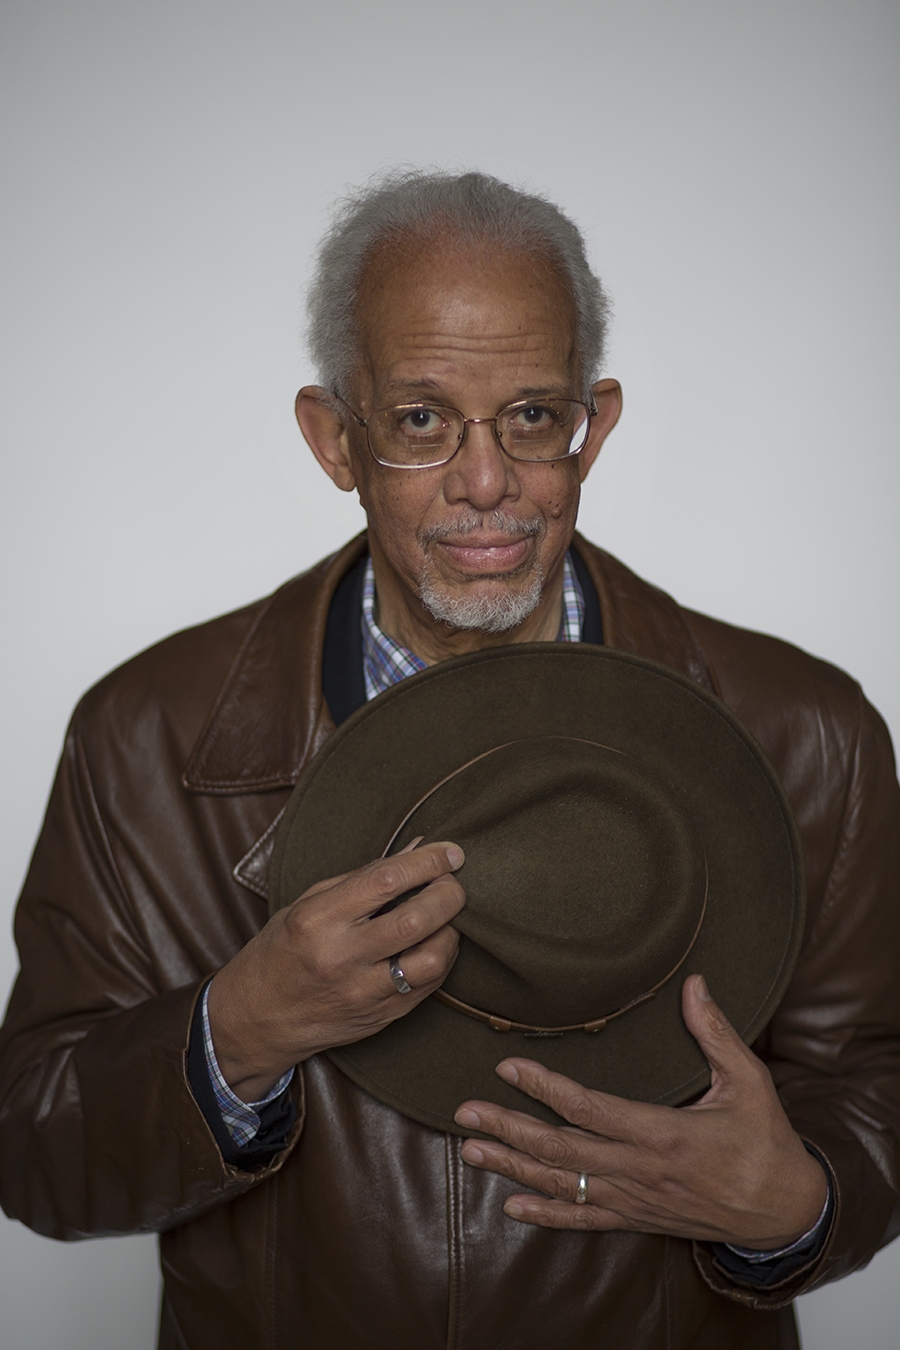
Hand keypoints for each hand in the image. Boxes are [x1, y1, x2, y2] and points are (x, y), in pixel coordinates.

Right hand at [207, 840, 464, 1100]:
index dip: (428, 861)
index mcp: (318, 919)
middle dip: (448, 893)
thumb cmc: (283, 950)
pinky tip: (434, 942)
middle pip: (416, 919)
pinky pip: (430, 985)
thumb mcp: (309, 902)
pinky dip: (441, 958)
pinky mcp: (382, 1017)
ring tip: (445, 916)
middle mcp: (341, 957)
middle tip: (453, 881)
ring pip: (432, 959)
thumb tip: (418, 849)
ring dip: (451, 931)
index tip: (450, 852)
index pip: (386, 880)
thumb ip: (364, 876)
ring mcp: (363, 993)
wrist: (260, 1018)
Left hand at [454, 974, 827, 1248]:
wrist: (784, 1211)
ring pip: (562, 1185)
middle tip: (465, 1112)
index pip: (589, 1109)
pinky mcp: (637, 1219)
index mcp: (662, 1133)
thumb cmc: (765, 1140)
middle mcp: (639, 1170)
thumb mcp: (750, 1081)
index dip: (545, 1088)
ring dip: (512, 1168)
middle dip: (508, 1129)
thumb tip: (695, 983)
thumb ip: (716, 1033)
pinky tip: (511, 1207)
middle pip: (560, 1150)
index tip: (507, 1068)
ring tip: (470, 1150)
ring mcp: (634, 1199)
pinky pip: (583, 1220)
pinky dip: (545, 1215)